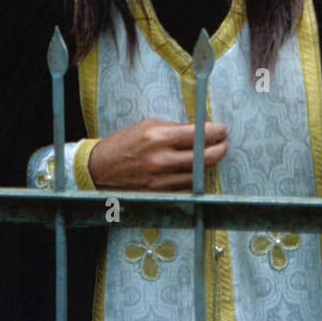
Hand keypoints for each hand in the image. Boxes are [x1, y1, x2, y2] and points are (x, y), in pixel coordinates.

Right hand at [87, 117, 229, 190]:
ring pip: (199, 175)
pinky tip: (197, 174)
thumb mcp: (147, 125)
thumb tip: (202, 130)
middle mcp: (161, 160)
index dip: (216, 132)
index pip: (198, 134)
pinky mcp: (159, 195)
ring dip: (209, 166)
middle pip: (204, 157)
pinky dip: (196, 182)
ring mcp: (160, 181)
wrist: (97, 169)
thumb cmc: (123, 143)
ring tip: (211, 157)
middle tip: (224, 145)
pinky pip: (187, 190)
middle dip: (220, 149)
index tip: (224, 130)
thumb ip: (175, 128)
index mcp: (158, 137)